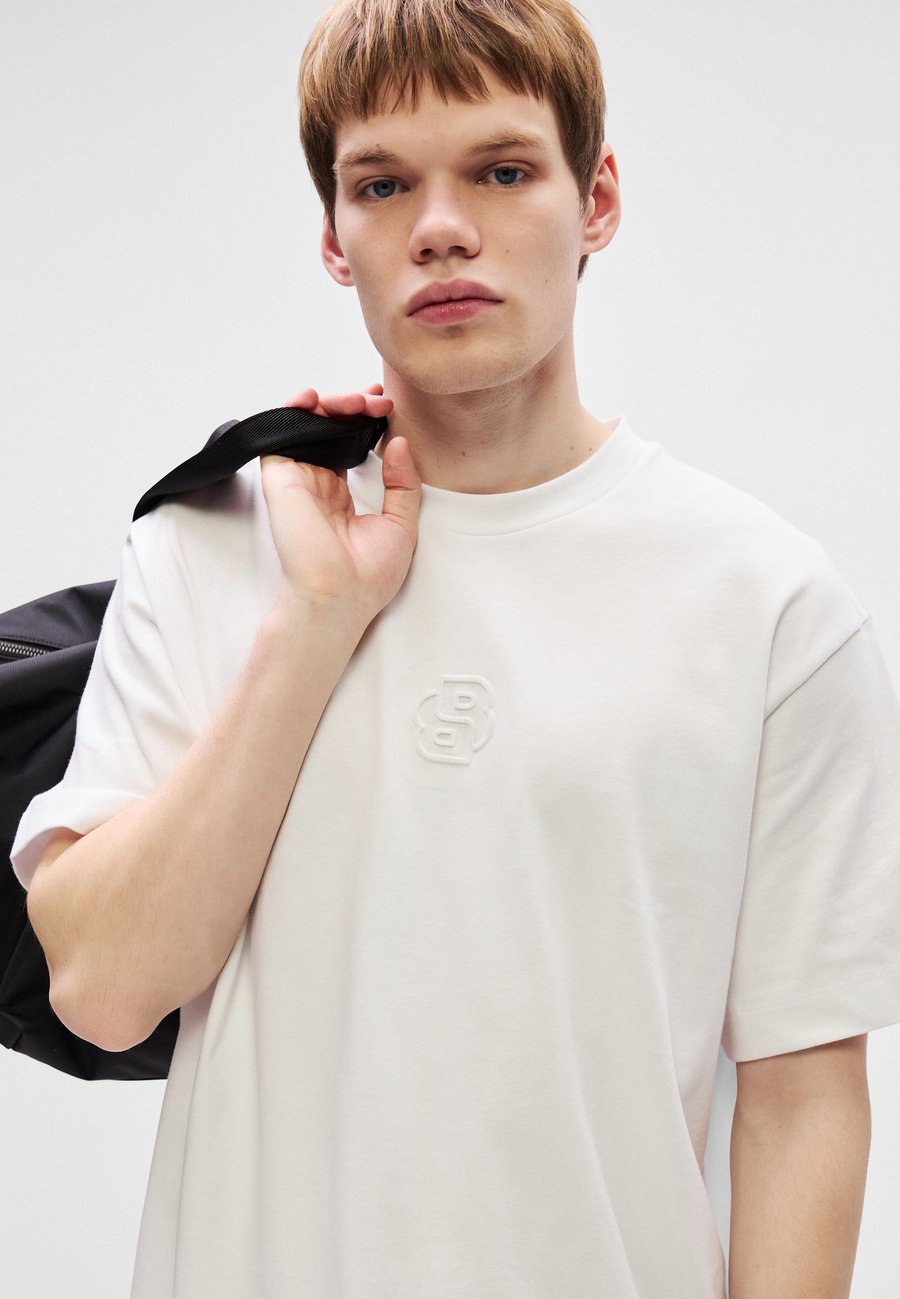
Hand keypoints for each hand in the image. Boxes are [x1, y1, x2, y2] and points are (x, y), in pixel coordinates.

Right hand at [262, 382, 420, 632]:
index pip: (349, 446)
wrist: (339, 596)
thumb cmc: (368, 576)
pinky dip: (292, 410)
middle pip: (329, 430)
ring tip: (356, 401)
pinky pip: (278, 434)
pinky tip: (313, 399)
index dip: (364, 420)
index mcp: (341, 497)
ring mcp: (298, 480)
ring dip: (331, 403)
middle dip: (353, 406)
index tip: (386, 405)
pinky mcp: (280, 478)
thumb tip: (400, 442)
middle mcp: (317, 486)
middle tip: (377, 401)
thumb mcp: (402, 525)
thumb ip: (403, 484)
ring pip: (307, 426)